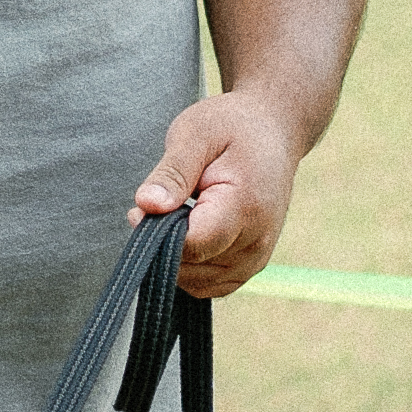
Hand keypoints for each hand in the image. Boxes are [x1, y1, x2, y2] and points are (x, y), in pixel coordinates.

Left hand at [133, 89, 303, 297]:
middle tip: (156, 205)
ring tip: (175, 214)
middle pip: (192, 267)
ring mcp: (257, 258)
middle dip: (162, 244)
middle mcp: (258, 242)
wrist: (273, 131)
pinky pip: (210, 284)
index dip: (157, 233)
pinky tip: (183, 233)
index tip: (139, 209)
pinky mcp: (251, 265)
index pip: (194, 244)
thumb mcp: (195, 133)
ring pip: (198, 282)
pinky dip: (189, 267)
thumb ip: (172, 173)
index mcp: (246, 207)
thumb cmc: (231, 127)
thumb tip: (147, 206)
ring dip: (174, 257)